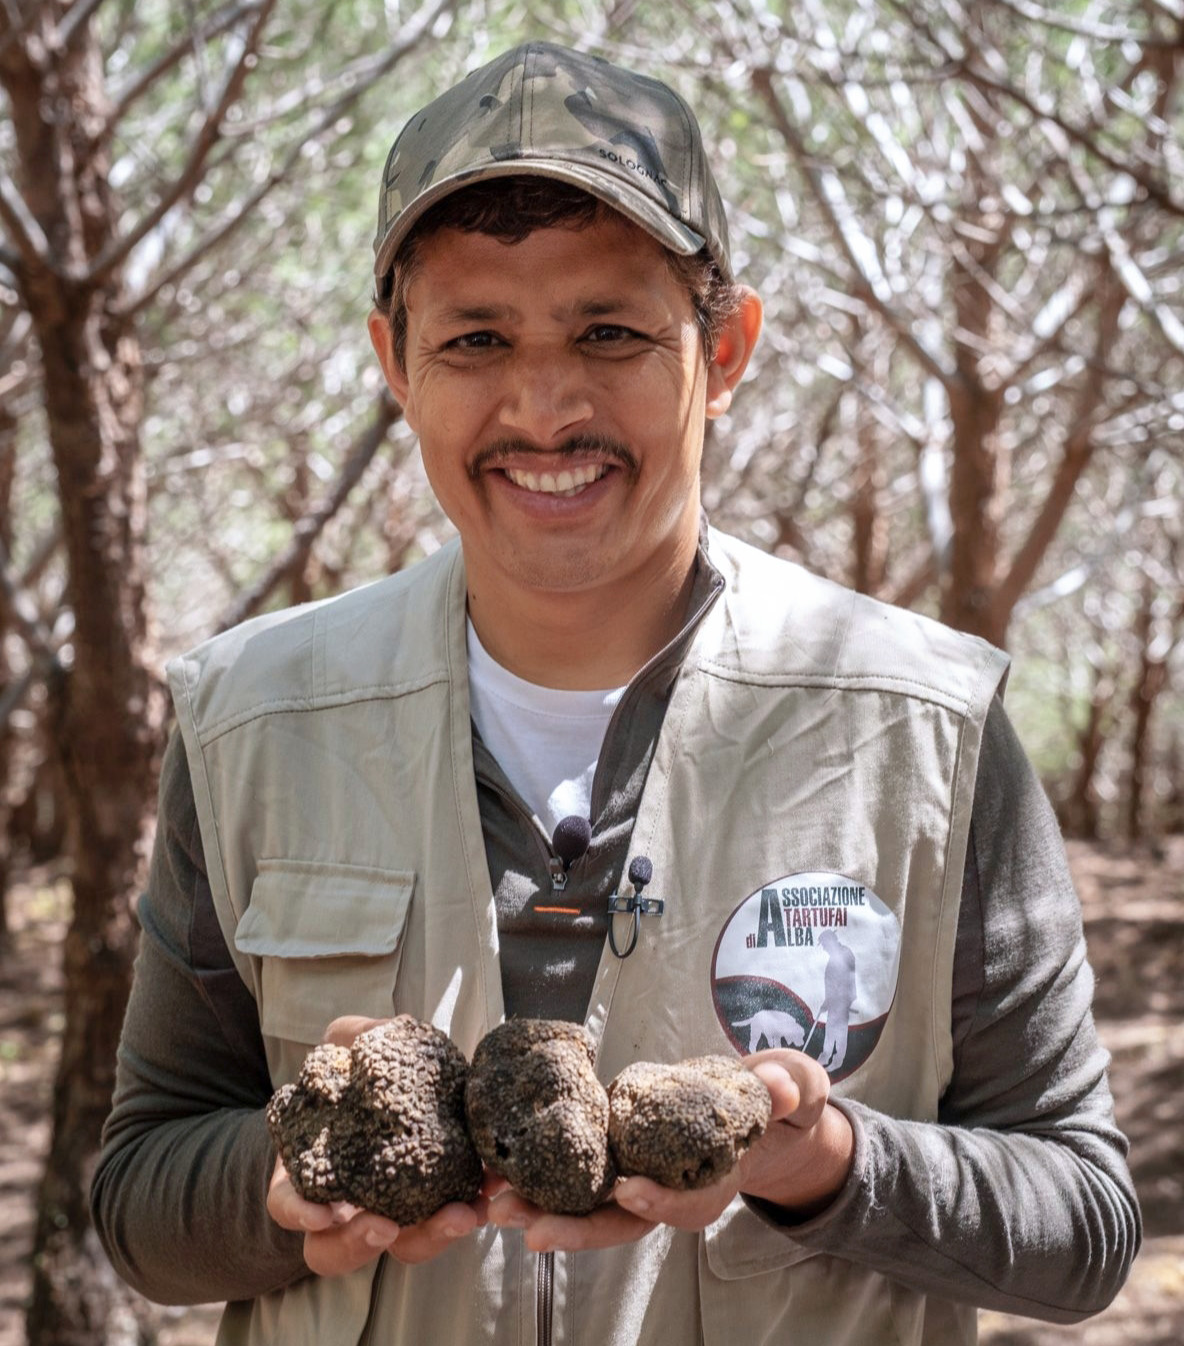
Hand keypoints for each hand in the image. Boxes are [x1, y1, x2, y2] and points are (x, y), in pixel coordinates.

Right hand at [265, 1015, 488, 1275]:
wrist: (392, 1084)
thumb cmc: (354, 1070)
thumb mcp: (345, 1047)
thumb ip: (353, 1037)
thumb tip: (379, 1032)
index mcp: (309, 1173)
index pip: (287, 1206)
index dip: (300, 1213)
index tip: (324, 1214)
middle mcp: (344, 1209)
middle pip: (341, 1249)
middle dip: (363, 1243)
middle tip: (389, 1225)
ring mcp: (391, 1212)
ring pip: (403, 1247)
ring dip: (433, 1235)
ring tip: (464, 1212)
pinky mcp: (436, 1204)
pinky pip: (449, 1220)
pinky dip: (470, 1206)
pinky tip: (490, 1186)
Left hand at [487, 1049, 853, 1253]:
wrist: (759, 1109)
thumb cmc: (777, 1101)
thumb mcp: (796, 1088)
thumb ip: (789, 1089)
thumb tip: (782, 1084)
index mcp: (714, 1180)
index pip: (684, 1201)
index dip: (657, 1199)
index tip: (626, 1188)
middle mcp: (670, 1189)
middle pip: (621, 1220)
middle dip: (574, 1227)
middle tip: (526, 1225)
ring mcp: (639, 1175)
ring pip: (588, 1205)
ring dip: (542, 1208)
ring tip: (496, 1204)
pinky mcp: (614, 1153)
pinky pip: (575, 1173)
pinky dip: (539, 1177)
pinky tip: (500, 1171)